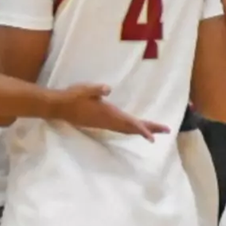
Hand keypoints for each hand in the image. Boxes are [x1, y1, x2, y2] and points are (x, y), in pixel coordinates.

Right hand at [46, 84, 168, 139]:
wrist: (59, 107)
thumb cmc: (73, 96)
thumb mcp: (85, 89)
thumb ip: (97, 89)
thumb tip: (108, 88)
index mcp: (108, 113)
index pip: (129, 123)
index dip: (143, 129)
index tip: (154, 137)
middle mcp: (108, 121)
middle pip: (133, 128)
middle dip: (150, 129)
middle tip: (166, 130)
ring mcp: (104, 123)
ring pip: (127, 130)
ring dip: (141, 130)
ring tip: (155, 131)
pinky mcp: (100, 123)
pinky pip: (120, 129)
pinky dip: (131, 130)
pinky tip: (133, 129)